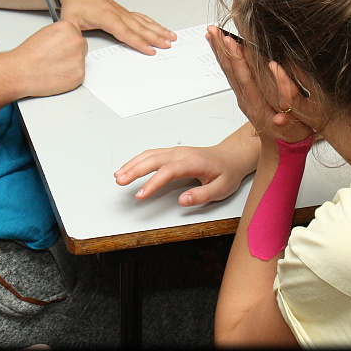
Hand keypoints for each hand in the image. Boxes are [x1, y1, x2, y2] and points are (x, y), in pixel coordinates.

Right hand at [5, 20, 86, 97]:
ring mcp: (79, 58)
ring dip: (70, 66)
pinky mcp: (79, 74)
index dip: (67, 44)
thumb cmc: (28, 55)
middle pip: (81, 47)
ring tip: (53, 68)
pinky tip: (56, 75)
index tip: (60, 48)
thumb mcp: (45, 33)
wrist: (21, 71)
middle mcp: (77, 41)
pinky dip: (69, 77)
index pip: (76, 34)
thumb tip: (65, 40)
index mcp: (68, 28)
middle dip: (72, 54)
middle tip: (57, 59)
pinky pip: (78, 75)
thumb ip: (60, 35)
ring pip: (80, 62)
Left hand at [57, 0, 175, 54]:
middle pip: (140, 28)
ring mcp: (121, 11)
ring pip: (143, 22)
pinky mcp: (122, 10)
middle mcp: (118, 14)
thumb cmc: (73, 3)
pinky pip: (140, 17)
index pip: (126, 33)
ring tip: (171, 36)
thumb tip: (78, 48)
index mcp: (106, 17)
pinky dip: (151, 22)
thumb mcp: (69, 21)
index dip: (139, 43)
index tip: (150, 50)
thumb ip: (74, 36)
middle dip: (155, 37)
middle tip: (168, 45)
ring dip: (158, 30)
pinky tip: (159, 26)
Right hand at [115, 131, 258, 206]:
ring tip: (118, 176)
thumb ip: (202, 195)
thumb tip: (182, 200)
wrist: (232, 156)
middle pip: (153, 159)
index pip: (168, 171)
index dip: (152, 183)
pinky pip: (152, 154)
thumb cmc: (227, 172)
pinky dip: (138, 160)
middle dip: (135, 170)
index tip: (141, 195)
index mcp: (193, 162)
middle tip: (120, 182)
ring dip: (133, 164)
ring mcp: (176, 151)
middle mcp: (181, 153)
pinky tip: (129, 168)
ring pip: (150, 155)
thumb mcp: (221, 189)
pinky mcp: (173, 153)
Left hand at [205, 26, 311, 143]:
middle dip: (222, 49)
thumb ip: (287, 113)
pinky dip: (223, 58)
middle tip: (213, 31)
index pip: (244, 78)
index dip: (237, 59)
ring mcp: (242, 97)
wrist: (280, 148)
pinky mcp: (243, 95)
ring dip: (219, 51)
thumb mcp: (293, 127)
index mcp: (257, 105)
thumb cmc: (289, 135)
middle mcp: (246, 99)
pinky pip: (230, 74)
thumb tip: (279, 103)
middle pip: (230, 71)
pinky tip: (219, 46)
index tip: (230, 41)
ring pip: (227, 71)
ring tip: (211, 33)